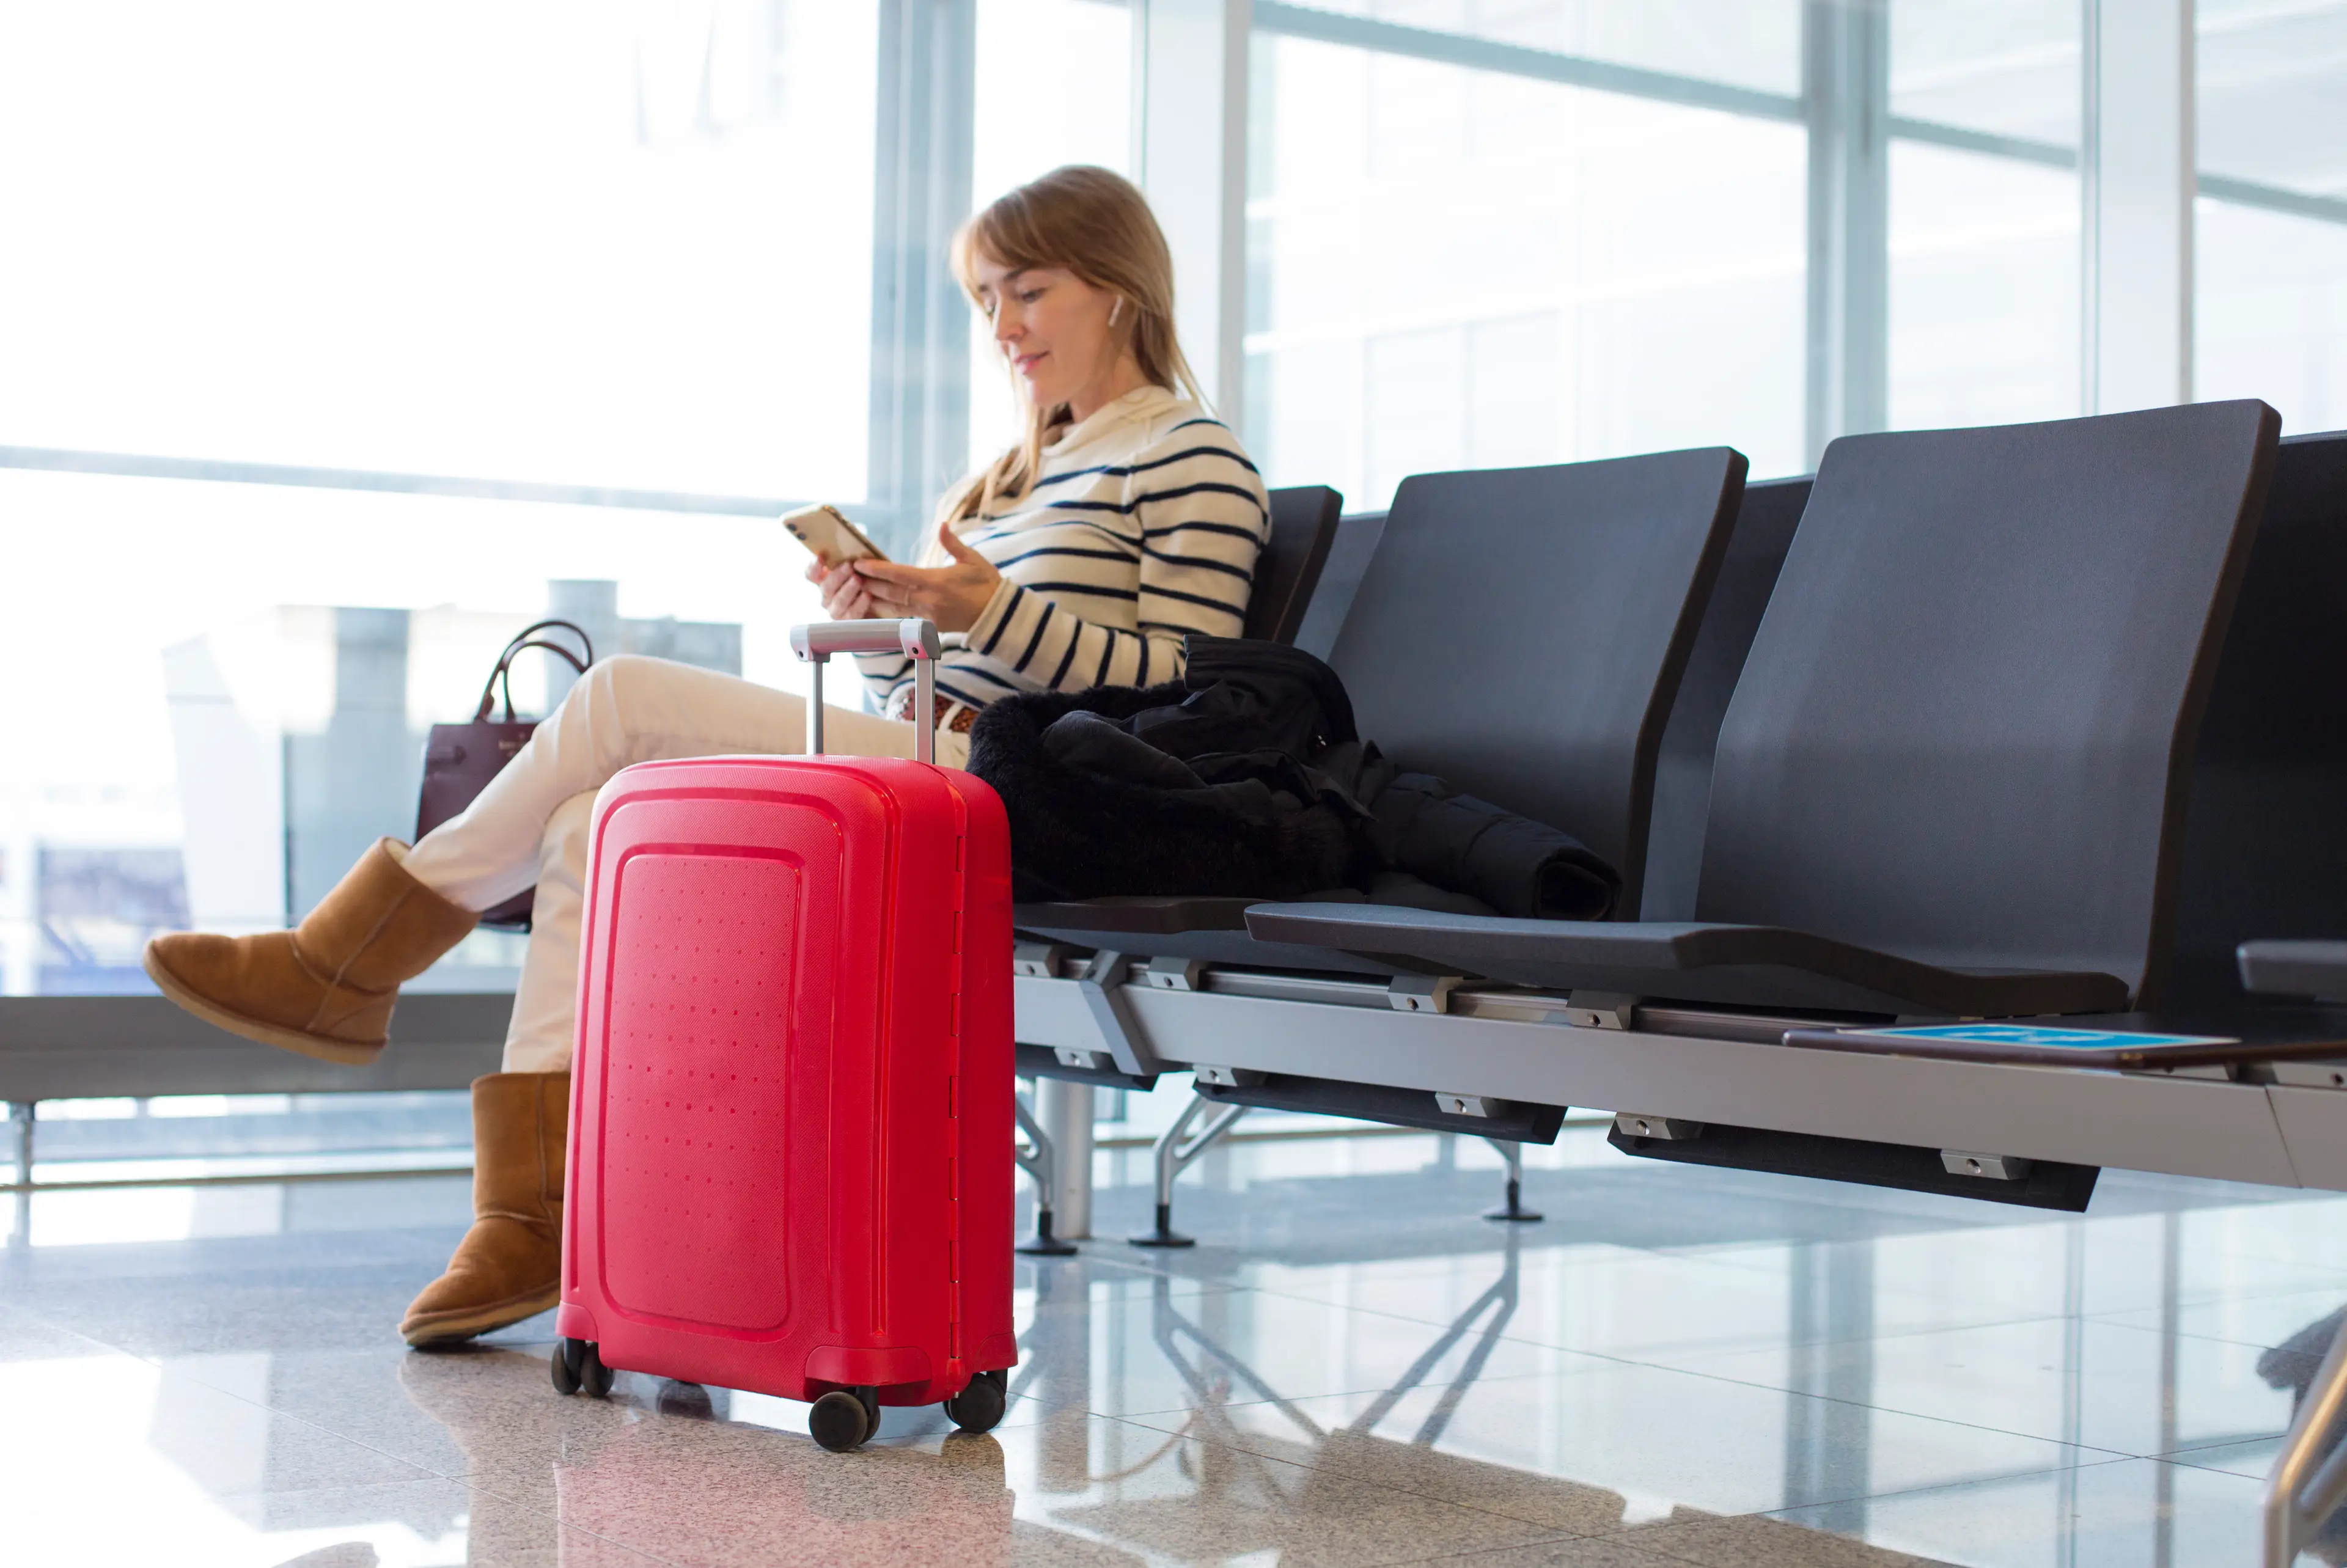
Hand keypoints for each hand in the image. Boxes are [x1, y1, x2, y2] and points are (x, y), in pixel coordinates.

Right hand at [806, 555, 877, 621]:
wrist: (884, 604)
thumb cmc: (869, 581)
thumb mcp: (861, 568)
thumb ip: (852, 561)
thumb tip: (852, 552)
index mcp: (825, 581)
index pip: (812, 574)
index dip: (814, 566)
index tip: (822, 555)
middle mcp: (827, 596)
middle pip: (825, 587)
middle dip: (837, 576)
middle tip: (849, 566)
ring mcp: (836, 610)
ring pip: (837, 601)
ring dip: (847, 589)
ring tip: (858, 580)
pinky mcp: (848, 623)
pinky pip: (851, 614)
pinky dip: (859, 604)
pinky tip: (867, 595)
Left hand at [848, 524, 1002, 634]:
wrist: (999, 616)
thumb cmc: (987, 585)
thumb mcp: (972, 560)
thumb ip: (953, 544)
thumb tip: (942, 525)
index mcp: (936, 582)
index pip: (898, 575)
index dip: (877, 569)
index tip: (860, 564)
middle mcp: (928, 601)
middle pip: (890, 592)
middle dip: (869, 583)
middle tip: (850, 575)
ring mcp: (928, 616)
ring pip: (894, 607)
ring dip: (875, 598)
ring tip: (858, 588)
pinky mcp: (931, 626)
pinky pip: (905, 617)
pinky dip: (889, 611)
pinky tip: (877, 605)